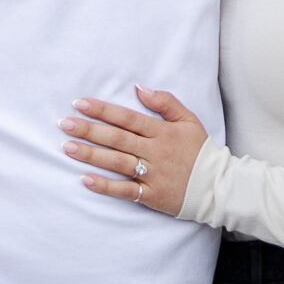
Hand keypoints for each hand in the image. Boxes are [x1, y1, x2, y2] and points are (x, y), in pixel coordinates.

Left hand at [60, 88, 207, 218]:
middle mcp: (155, 152)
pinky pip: (125, 191)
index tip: (80, 103)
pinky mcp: (151, 195)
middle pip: (117, 139)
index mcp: (162, 132)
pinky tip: (85, 179)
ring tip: (68, 147)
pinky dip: (105, 186)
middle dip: (89, 130)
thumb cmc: (201, 151)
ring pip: (117, 163)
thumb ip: (165, 102)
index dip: (103, 110)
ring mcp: (152, 175)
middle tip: (65, 124)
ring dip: (91, 155)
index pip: (127, 118)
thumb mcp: (189, 120)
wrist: (218, 186)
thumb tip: (139, 88)